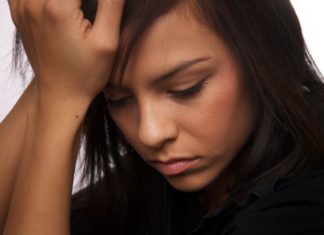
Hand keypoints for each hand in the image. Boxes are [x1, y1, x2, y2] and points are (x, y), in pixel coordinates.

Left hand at [8, 0, 124, 101]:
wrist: (61, 95)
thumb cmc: (86, 74)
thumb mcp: (107, 42)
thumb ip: (112, 4)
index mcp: (58, 8)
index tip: (103, 5)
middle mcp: (34, 4)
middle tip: (91, 9)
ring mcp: (22, 9)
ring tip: (78, 9)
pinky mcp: (19, 14)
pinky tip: (60, 4)